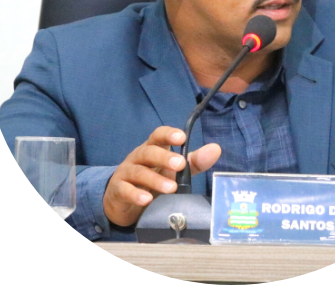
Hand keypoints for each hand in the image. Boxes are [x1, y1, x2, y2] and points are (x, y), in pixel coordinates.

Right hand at [103, 126, 220, 226]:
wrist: (124, 200)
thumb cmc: (153, 179)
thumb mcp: (174, 171)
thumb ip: (194, 161)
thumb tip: (216, 149)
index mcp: (153, 148)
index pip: (158, 135)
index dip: (168, 134)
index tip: (181, 137)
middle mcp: (138, 157)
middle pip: (148, 152)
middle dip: (164, 157)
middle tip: (180, 164)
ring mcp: (126, 172)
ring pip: (139, 171)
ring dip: (155, 179)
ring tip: (170, 188)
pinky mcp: (118, 190)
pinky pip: (125, 190)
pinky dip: (135, 194)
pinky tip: (146, 200)